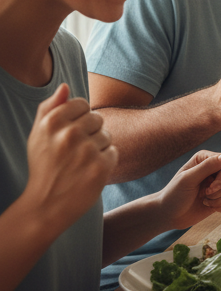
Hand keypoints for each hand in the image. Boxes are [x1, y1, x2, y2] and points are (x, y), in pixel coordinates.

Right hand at [22, 84, 118, 233]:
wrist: (46, 205)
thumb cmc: (43, 167)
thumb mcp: (37, 136)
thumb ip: (49, 108)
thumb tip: (65, 85)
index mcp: (52, 122)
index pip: (82, 103)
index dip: (79, 118)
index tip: (70, 134)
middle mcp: (69, 133)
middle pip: (97, 118)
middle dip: (90, 133)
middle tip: (75, 152)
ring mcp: (86, 150)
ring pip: (107, 135)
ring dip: (98, 148)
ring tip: (81, 163)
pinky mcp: (101, 167)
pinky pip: (113, 153)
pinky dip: (105, 162)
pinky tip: (89, 172)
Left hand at [156, 150, 220, 229]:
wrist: (168, 215)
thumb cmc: (174, 195)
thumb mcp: (188, 179)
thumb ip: (207, 166)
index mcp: (206, 160)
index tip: (209, 189)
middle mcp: (215, 171)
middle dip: (220, 191)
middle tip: (205, 195)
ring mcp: (220, 186)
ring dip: (220, 200)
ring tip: (205, 201)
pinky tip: (212, 208)